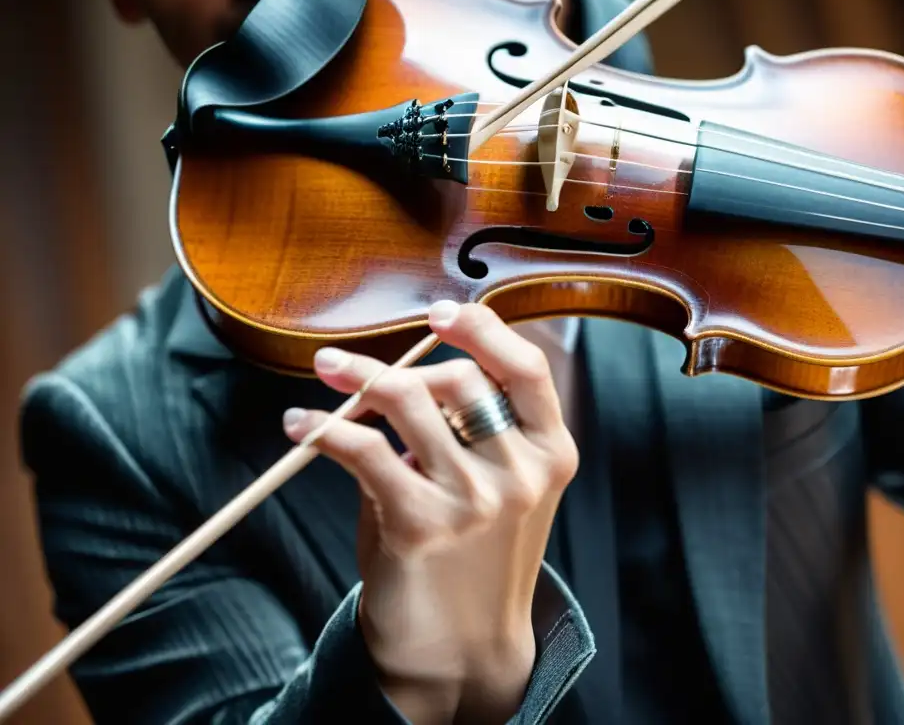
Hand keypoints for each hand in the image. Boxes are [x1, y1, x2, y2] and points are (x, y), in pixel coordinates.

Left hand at [282, 301, 578, 723]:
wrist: (459, 645)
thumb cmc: (472, 554)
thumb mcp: (498, 486)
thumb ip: (472, 429)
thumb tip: (408, 367)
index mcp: (550, 453)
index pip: (525, 368)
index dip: (482, 329)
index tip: (440, 311)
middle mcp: (521, 473)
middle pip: (458, 377)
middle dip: (402, 364)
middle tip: (354, 365)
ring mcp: (475, 499)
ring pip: (408, 399)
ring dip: (357, 376)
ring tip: (327, 368)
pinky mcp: (421, 523)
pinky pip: (363, 448)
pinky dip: (324, 427)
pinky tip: (301, 424)